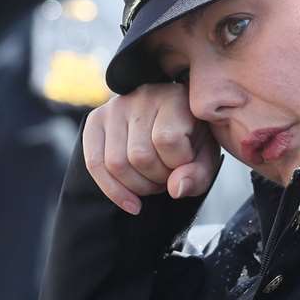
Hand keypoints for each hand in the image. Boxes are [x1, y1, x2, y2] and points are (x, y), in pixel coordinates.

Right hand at [83, 83, 220, 213]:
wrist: (171, 123)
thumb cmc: (190, 140)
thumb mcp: (205, 157)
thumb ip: (198, 174)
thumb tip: (175, 189)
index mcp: (174, 98)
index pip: (167, 140)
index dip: (177, 164)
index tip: (184, 165)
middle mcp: (141, 97)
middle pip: (139, 155)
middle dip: (156, 180)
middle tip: (167, 178)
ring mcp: (115, 108)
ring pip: (116, 163)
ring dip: (137, 186)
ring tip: (151, 180)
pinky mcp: (96, 121)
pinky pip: (94, 163)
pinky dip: (112, 190)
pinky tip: (130, 202)